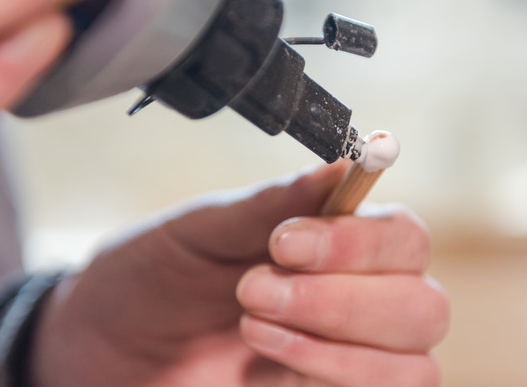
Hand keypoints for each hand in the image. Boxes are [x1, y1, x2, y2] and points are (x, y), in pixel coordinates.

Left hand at [29, 163, 448, 386]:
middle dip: (341, 301)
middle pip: (424, 307)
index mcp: (334, 246)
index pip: (404, 238)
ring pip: (413, 368)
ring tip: (252, 327)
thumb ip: (267, 204)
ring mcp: (347, 364)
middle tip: (252, 290)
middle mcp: (357, 305)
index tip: (285, 242)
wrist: (103, 353)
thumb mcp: (196, 233)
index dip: (358, 242)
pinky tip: (261, 373)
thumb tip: (343, 162)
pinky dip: (323, 383)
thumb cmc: (151, 280)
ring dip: (334, 351)